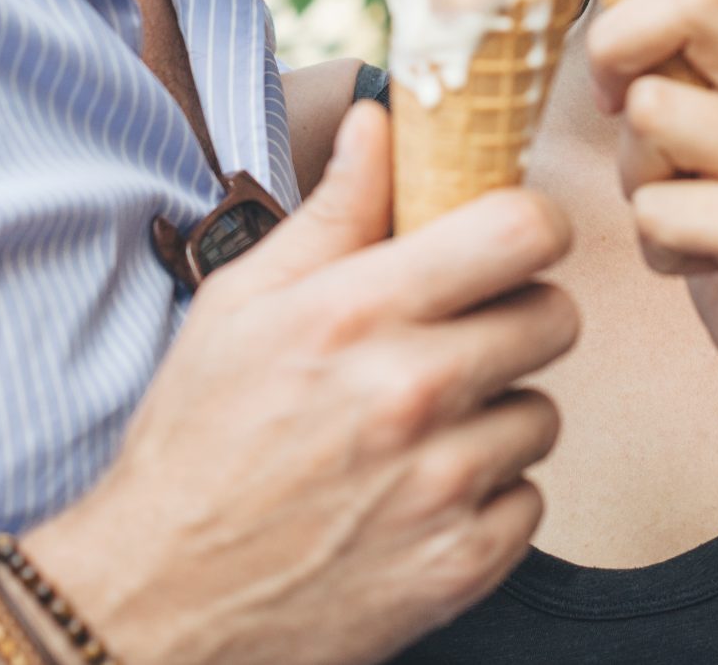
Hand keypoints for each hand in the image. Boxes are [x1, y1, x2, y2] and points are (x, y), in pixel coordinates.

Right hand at [27, 101, 577, 664]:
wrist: (161, 597)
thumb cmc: (197, 440)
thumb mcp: (241, 304)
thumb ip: (332, 210)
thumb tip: (380, 121)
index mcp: (359, 312)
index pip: (522, 231)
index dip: (528, 225)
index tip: (508, 239)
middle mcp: (413, 392)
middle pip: (555, 317)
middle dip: (517, 317)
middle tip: (462, 336)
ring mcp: (444, 483)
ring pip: (543, 414)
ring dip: (498, 415)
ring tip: (425, 427)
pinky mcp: (461, 563)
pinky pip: (530, 500)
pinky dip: (488, 497)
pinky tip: (422, 492)